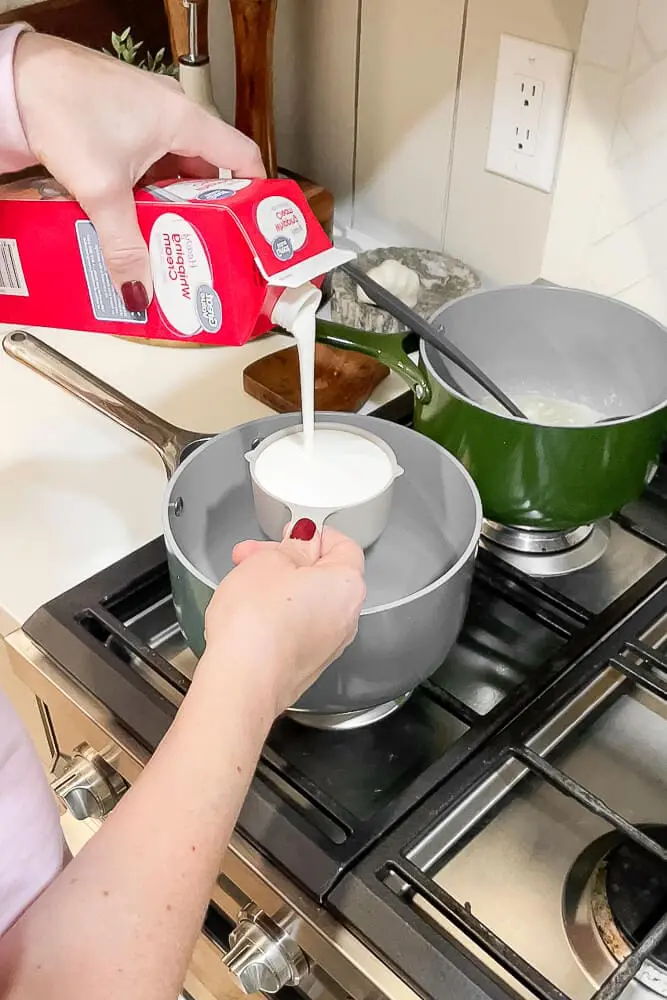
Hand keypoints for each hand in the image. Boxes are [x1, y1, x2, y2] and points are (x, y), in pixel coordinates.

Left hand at [12, 31, 264, 310]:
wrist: (12, 78)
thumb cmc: (63, 109)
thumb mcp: (102, 189)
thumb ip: (124, 245)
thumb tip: (139, 292)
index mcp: (185, 119)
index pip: (242, 157)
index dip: (254, 194)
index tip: (254, 230)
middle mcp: (171, 113)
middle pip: (207, 172)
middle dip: (207, 214)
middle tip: (207, 251)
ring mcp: (144, 116)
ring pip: (174, 170)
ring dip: (172, 206)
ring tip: (171, 244)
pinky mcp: (119, 122)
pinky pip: (148, 163)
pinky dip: (146, 192)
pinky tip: (135, 221)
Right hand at [204, 524, 365, 716]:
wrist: (242, 683)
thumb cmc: (257, 622)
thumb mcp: (269, 562)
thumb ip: (291, 546)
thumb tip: (303, 540)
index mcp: (347, 586)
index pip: (344, 546)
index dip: (315, 534)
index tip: (289, 533)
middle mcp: (346, 618)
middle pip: (323, 575)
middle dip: (287, 560)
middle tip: (252, 555)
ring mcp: (327, 646)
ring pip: (307, 602)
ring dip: (278, 587)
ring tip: (242, 582)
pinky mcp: (306, 665)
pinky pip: (296, 629)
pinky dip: (276, 616)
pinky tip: (247, 613)